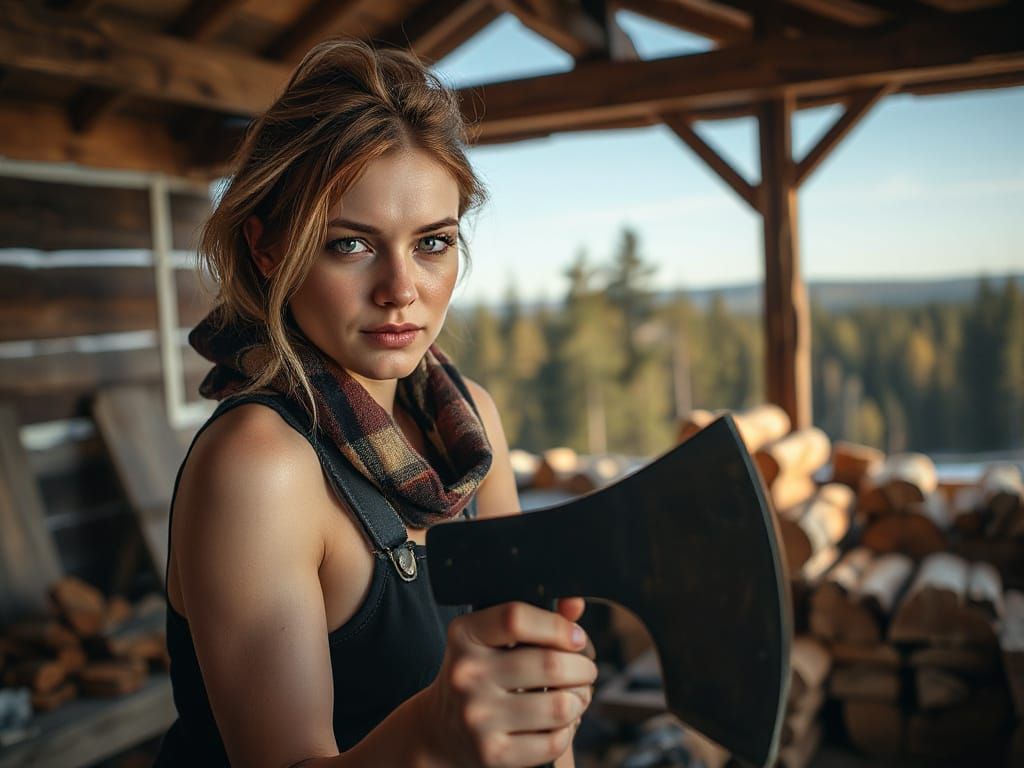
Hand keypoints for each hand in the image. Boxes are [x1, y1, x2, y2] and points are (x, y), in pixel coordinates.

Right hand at [422, 598, 597, 766]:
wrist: (441, 729)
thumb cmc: (480, 675)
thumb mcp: (493, 639)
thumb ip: (536, 619)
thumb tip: (574, 604)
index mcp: (465, 635)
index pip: (516, 619)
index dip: (557, 626)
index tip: (576, 638)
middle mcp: (466, 674)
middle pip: (550, 664)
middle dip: (582, 668)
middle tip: (584, 671)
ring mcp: (478, 717)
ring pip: (560, 706)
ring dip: (580, 700)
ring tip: (574, 697)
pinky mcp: (493, 753)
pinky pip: (554, 741)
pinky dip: (568, 730)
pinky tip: (557, 723)